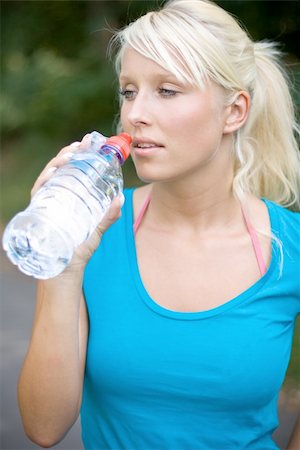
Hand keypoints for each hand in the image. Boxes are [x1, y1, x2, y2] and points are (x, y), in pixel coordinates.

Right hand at [30, 132, 123, 273]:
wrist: (66, 270)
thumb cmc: (79, 249)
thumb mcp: (98, 230)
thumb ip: (109, 216)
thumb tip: (121, 199)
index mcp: (69, 197)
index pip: (72, 170)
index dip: (79, 154)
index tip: (89, 141)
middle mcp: (55, 197)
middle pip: (59, 169)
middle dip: (69, 153)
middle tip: (82, 143)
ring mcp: (46, 203)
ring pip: (48, 176)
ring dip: (58, 162)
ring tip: (71, 154)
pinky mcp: (39, 213)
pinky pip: (38, 192)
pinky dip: (44, 181)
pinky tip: (53, 172)